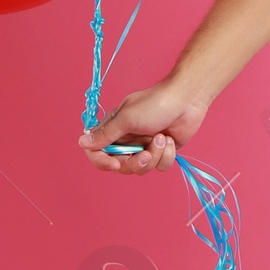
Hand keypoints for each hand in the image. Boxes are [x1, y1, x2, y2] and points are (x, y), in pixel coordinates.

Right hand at [78, 77, 209, 175]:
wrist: (188, 100)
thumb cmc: (156, 103)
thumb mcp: (127, 118)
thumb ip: (105, 134)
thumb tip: (82, 142)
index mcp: (114, 128)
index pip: (97, 152)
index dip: (101, 161)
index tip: (114, 163)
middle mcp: (127, 140)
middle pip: (120, 165)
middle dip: (134, 162)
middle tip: (146, 153)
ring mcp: (144, 146)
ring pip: (141, 168)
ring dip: (154, 156)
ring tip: (161, 138)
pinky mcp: (161, 152)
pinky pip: (159, 166)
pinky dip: (166, 155)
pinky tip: (170, 140)